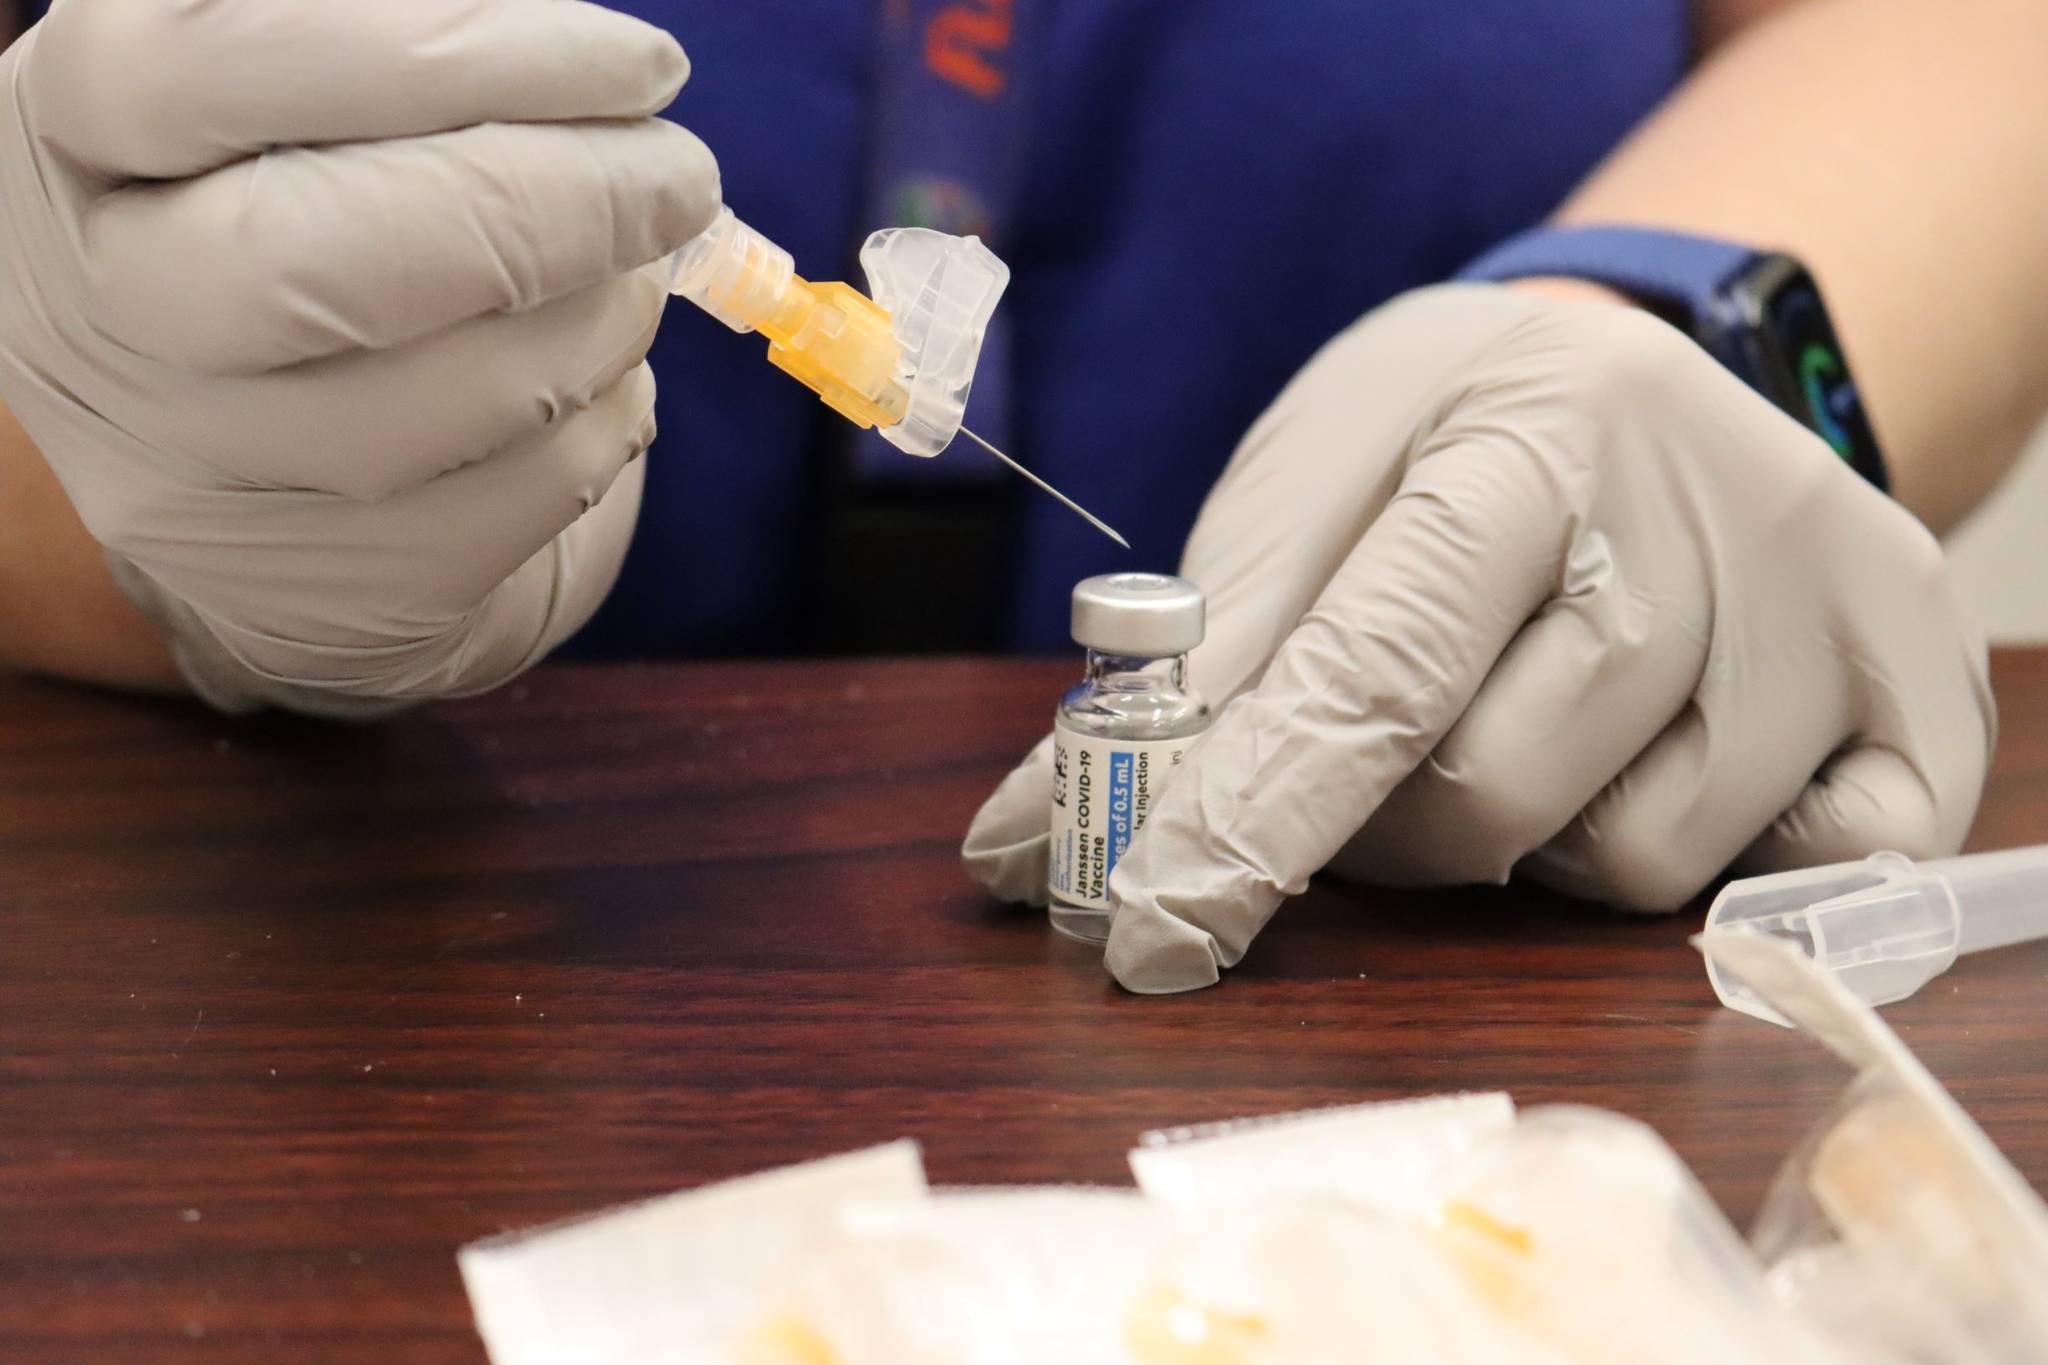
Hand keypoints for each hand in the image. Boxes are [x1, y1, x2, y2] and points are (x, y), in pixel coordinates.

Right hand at [0, 0, 719, 714]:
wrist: (236, 442)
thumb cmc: (292, 206)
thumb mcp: (287, 101)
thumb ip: (401, 48)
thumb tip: (568, 54)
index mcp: (76, 134)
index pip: (236, 64)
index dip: (465, 53)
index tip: (637, 67)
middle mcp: (107, 313)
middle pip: (330, 263)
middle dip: (559, 209)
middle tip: (678, 177)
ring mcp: (198, 474)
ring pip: (446, 400)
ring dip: (602, 318)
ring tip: (643, 267)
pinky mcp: (318, 593)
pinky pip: (512, 504)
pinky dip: (604, 422)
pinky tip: (612, 372)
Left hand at [964, 285, 1993, 991]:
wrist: (1648, 364)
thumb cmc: (1444, 436)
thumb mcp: (1307, 484)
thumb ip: (1185, 664)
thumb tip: (1023, 846)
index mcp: (1524, 434)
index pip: (1374, 670)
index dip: (1247, 820)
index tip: (1142, 935)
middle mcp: (1704, 516)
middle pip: (1490, 796)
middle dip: (1378, 825)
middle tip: (1365, 756)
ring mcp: (1829, 610)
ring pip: (1619, 863)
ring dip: (1524, 833)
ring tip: (1525, 706)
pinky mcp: (1922, 693)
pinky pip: (1774, 882)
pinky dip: (1687, 854)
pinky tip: (1663, 751)